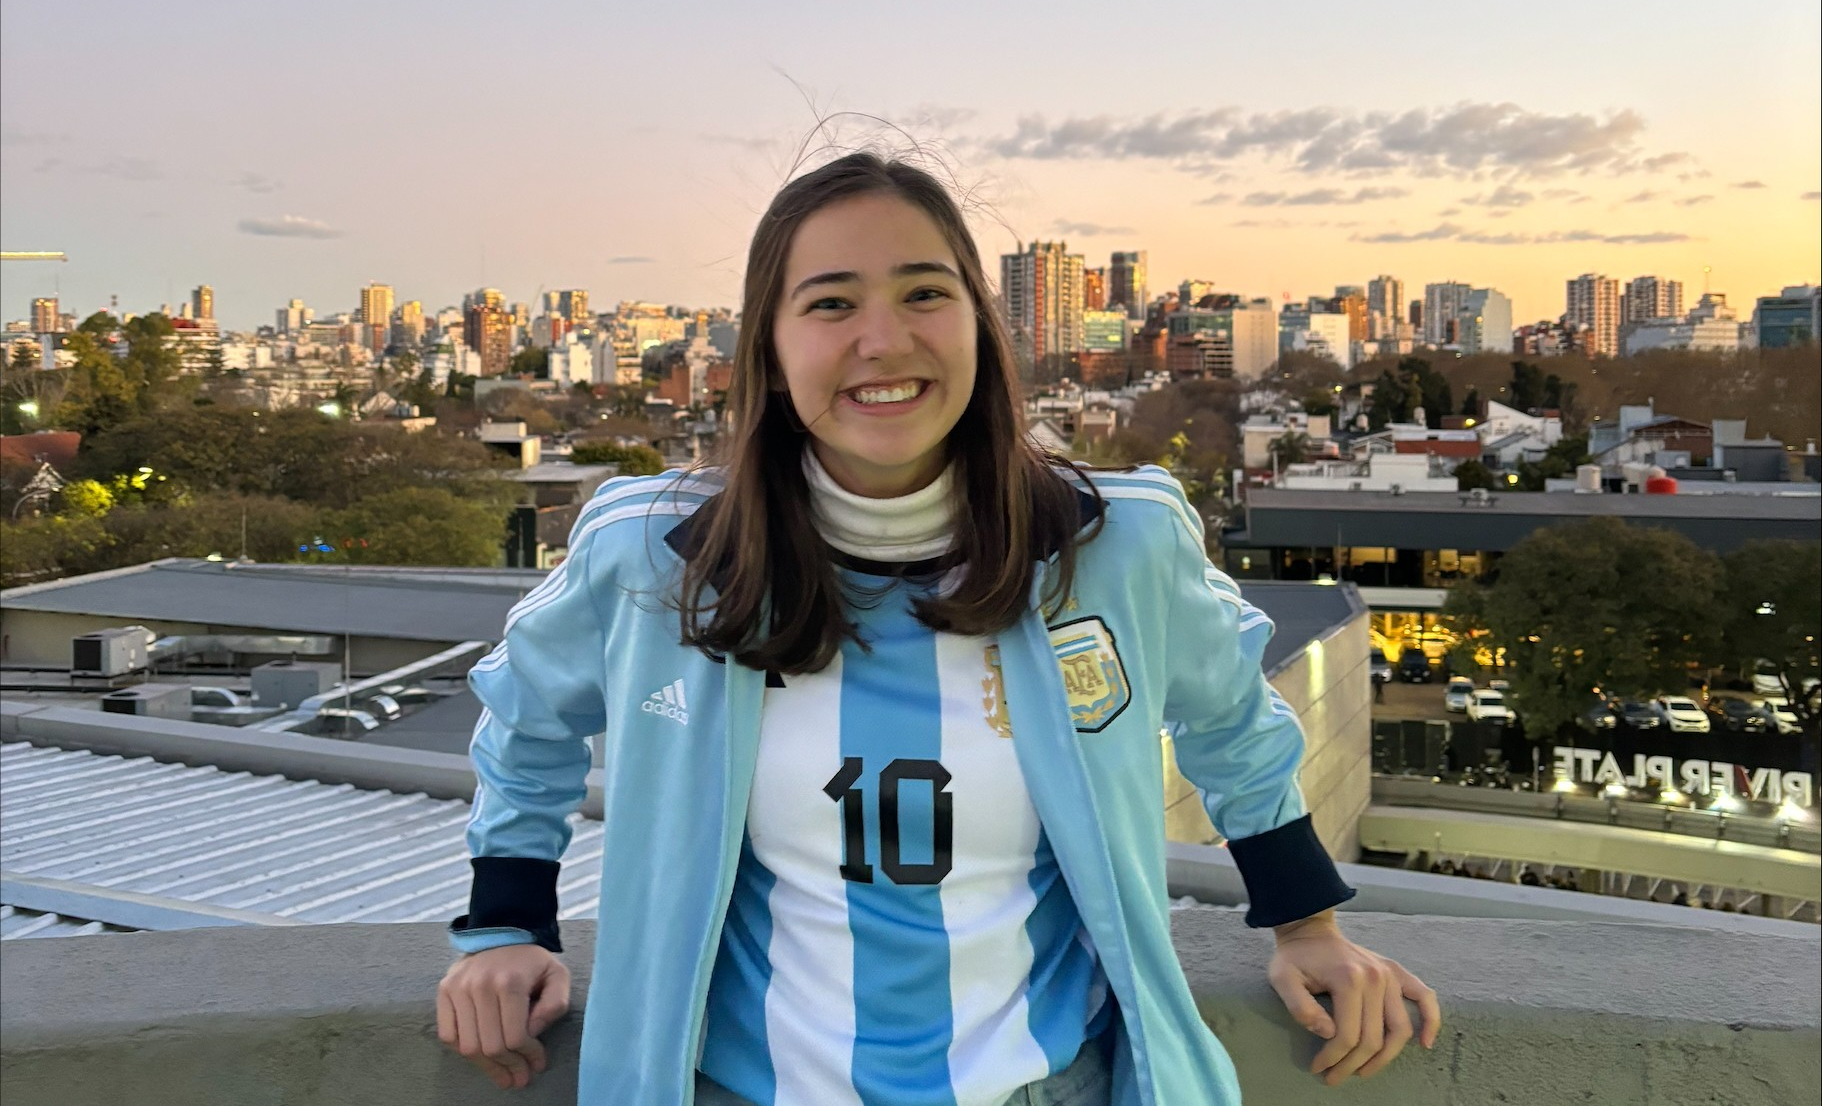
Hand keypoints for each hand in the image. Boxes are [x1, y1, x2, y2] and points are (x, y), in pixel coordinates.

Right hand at [437, 943, 570, 1089]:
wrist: (502, 932)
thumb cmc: (532, 961)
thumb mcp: (557, 976)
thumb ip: (554, 1005)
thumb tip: (533, 1033)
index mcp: (510, 982)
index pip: (516, 1037)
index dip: (528, 1056)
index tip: (537, 1064)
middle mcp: (480, 985)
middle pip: (491, 1046)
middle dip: (509, 1067)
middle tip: (520, 1078)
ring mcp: (458, 988)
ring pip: (468, 1046)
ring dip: (487, 1067)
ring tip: (502, 1075)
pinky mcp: (444, 991)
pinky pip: (448, 1035)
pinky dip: (463, 1050)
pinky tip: (481, 1055)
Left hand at [1267, 912, 1440, 1085]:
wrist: (1310, 930)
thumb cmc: (1295, 957)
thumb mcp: (1282, 979)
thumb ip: (1301, 1007)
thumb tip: (1329, 1033)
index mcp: (1348, 979)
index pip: (1347, 1035)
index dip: (1333, 1058)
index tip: (1318, 1067)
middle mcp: (1375, 977)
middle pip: (1373, 1038)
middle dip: (1352, 1065)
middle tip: (1334, 1077)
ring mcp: (1389, 975)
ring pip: (1399, 1029)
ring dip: (1385, 1058)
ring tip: (1364, 1072)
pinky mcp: (1397, 973)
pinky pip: (1424, 997)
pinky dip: (1430, 1021)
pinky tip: (1425, 1043)